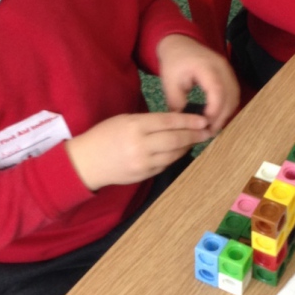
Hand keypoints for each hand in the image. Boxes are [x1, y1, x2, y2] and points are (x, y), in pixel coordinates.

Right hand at [65, 111, 212, 190]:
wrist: (86, 162)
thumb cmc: (104, 135)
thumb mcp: (124, 120)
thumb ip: (148, 121)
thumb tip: (175, 121)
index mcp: (135, 126)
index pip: (169, 121)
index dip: (189, 120)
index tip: (203, 120)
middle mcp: (141, 145)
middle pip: (175, 139)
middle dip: (195, 135)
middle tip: (208, 131)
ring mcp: (143, 163)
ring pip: (174, 154)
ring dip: (188, 147)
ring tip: (196, 140)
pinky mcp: (143, 175)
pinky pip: (165, 165)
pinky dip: (175, 157)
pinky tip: (180, 151)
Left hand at [156, 34, 239, 134]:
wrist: (180, 44)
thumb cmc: (174, 63)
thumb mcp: (169, 84)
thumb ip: (177, 104)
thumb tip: (185, 125)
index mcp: (207, 67)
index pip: (217, 91)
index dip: (214, 111)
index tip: (204, 125)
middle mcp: (222, 68)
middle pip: (230, 96)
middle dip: (221, 117)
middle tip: (209, 132)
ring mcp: (228, 70)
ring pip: (235, 96)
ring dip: (226, 113)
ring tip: (213, 127)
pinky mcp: (229, 75)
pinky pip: (233, 93)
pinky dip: (227, 107)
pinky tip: (217, 117)